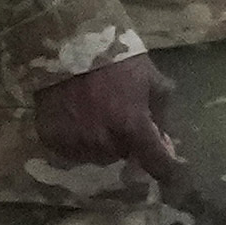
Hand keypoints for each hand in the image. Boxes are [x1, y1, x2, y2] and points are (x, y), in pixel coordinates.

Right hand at [32, 51, 189, 190]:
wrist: (66, 44)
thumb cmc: (114, 59)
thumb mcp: (150, 79)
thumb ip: (161, 111)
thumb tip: (164, 137)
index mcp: (132, 126)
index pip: (155, 162)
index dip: (167, 172)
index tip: (174, 180)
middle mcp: (104, 141)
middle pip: (121, 155)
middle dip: (124, 141)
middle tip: (118, 118)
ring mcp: (74, 141)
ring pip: (94, 155)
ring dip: (99, 142)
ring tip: (93, 117)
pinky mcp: (51, 138)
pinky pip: (70, 150)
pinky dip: (75, 140)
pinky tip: (74, 119)